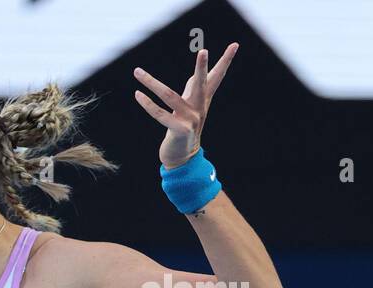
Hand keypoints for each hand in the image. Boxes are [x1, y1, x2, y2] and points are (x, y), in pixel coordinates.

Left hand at [132, 42, 237, 168]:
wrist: (182, 157)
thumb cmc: (183, 128)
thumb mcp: (189, 108)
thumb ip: (193, 91)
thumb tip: (195, 75)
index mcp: (202, 100)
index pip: (216, 77)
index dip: (225, 61)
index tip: (235, 45)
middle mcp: (199, 108)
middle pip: (201, 84)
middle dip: (202, 67)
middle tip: (204, 51)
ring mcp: (190, 120)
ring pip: (169, 96)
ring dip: (151, 83)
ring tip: (137, 72)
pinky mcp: (179, 130)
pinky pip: (160, 115)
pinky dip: (147, 104)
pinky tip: (137, 94)